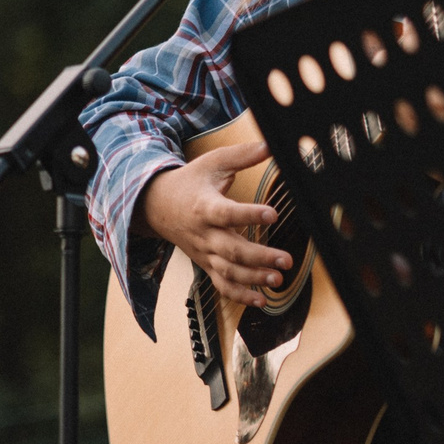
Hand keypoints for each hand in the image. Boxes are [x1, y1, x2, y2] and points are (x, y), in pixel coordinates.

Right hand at [140, 137, 296, 307]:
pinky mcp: (206, 265)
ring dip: (254, 279)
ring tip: (278, 279)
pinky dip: (240, 296)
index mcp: (204, 207)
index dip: (248, 215)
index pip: (226, 213)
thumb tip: (272, 143)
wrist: (157, 206)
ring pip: (228, 272)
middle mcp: (204, 234)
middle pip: (231, 250)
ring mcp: (205, 253)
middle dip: (260, 257)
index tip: (273, 213)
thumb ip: (243, 155)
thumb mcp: (213, 163)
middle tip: (286, 259)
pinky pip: (221, 285)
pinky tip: (262, 301)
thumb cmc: (190, 182)